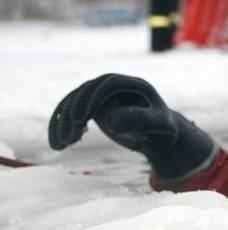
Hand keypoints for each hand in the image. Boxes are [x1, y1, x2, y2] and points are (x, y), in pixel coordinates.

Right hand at [48, 74, 215, 181]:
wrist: (160, 137)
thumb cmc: (163, 130)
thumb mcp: (158, 125)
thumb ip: (139, 120)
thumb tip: (110, 119)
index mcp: (134, 85)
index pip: (108, 85)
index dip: (93, 98)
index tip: (81, 118)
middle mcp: (115, 86)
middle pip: (86, 92)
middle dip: (73, 113)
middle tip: (67, 138)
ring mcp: (102, 95)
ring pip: (74, 103)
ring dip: (63, 122)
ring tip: (62, 144)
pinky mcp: (93, 107)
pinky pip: (72, 113)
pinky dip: (63, 126)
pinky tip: (64, 144)